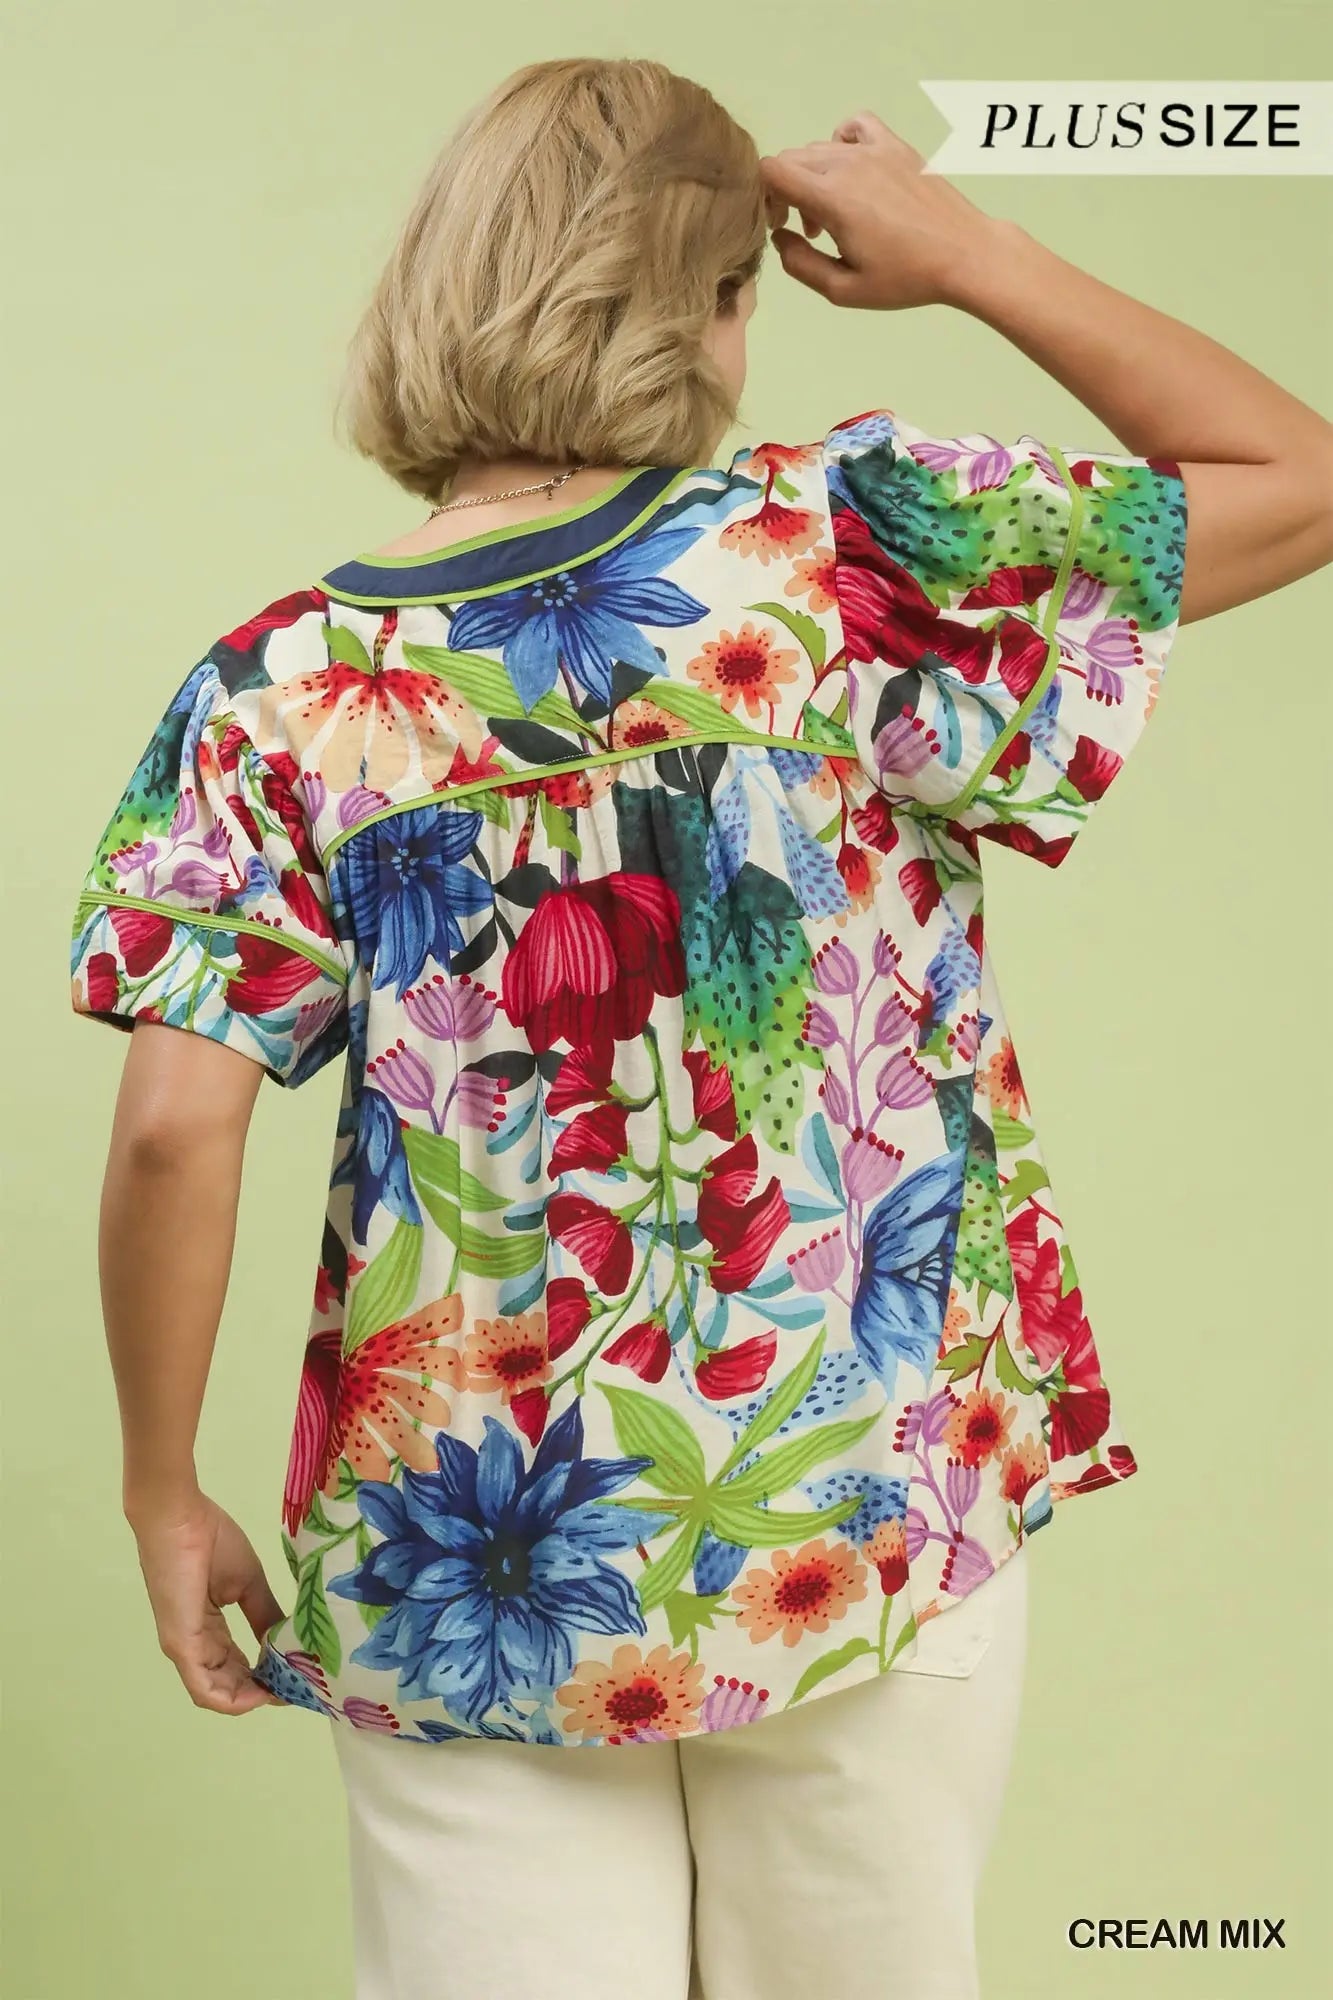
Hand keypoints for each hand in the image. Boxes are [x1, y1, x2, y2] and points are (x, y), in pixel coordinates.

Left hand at [127, 1490, 286, 1713]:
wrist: (181, 1519)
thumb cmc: (211, 1541)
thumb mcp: (248, 1581)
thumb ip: (264, 1613)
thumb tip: (287, 1639)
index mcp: (207, 1628)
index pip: (234, 1664)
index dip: (263, 1676)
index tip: (294, 1678)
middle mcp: (194, 1645)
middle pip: (228, 1683)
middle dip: (260, 1691)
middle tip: (295, 1691)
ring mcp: (185, 1649)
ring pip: (217, 1693)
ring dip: (250, 1699)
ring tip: (283, 1693)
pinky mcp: (181, 1646)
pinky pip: (204, 1689)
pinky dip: (232, 1700)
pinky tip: (261, 1695)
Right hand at [759, 111, 1005, 310]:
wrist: (964, 254)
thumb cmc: (907, 278)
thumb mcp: (844, 290)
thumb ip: (800, 265)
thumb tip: (780, 238)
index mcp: (832, 197)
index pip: (771, 170)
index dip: (764, 196)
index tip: (780, 224)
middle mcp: (849, 163)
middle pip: (791, 159)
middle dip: (786, 192)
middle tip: (808, 230)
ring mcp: (874, 149)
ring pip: (819, 147)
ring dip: (813, 177)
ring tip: (834, 214)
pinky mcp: (896, 146)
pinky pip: (855, 126)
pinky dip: (842, 143)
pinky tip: (852, 172)